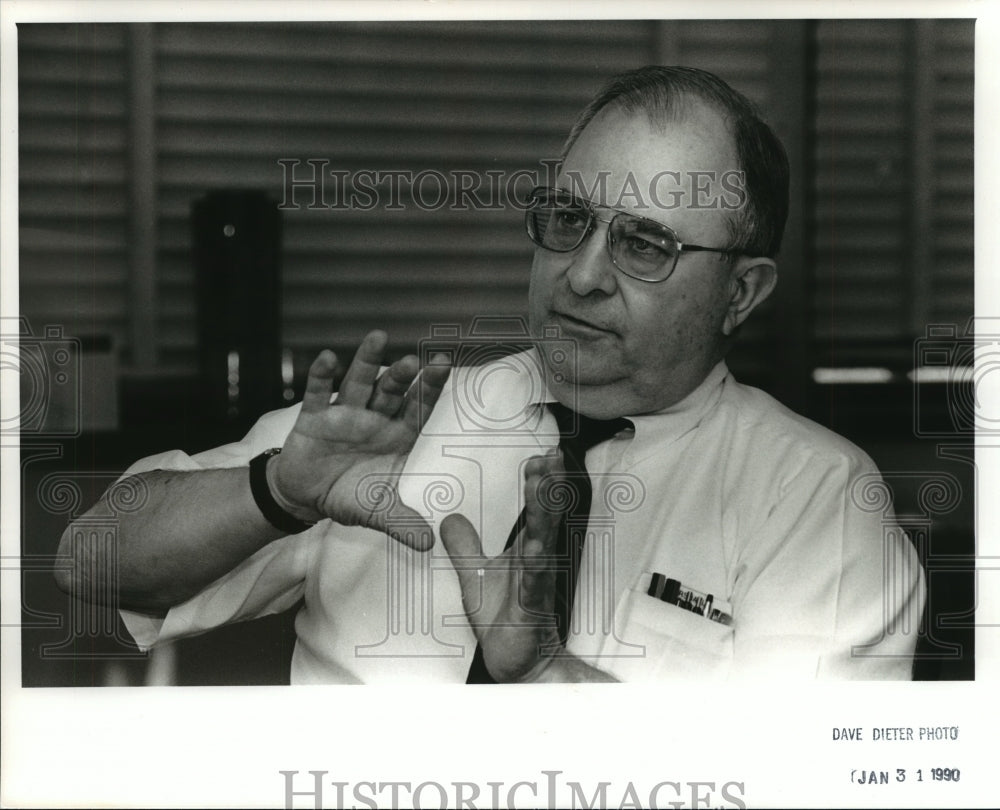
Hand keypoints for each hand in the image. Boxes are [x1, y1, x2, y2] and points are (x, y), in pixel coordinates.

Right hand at [270, 330, 450, 549]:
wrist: (306, 497)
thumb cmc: (349, 496)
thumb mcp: (377, 513)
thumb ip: (401, 524)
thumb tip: (428, 545)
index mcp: (397, 435)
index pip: (419, 408)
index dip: (431, 389)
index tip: (443, 365)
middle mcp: (375, 418)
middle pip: (391, 392)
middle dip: (401, 377)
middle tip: (412, 361)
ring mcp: (345, 413)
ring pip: (359, 383)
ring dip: (367, 362)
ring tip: (378, 338)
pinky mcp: (314, 416)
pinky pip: (318, 392)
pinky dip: (322, 375)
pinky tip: (329, 358)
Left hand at [439, 453, 564, 681]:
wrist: (520, 662)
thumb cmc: (506, 619)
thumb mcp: (475, 576)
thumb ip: (464, 547)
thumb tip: (449, 519)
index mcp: (526, 551)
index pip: (534, 509)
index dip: (538, 483)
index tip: (540, 455)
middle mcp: (536, 561)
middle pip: (544, 517)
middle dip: (547, 486)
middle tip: (549, 457)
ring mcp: (536, 583)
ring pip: (542, 541)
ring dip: (544, 513)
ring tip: (544, 485)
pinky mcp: (531, 607)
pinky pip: (534, 582)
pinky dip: (535, 563)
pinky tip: (535, 546)